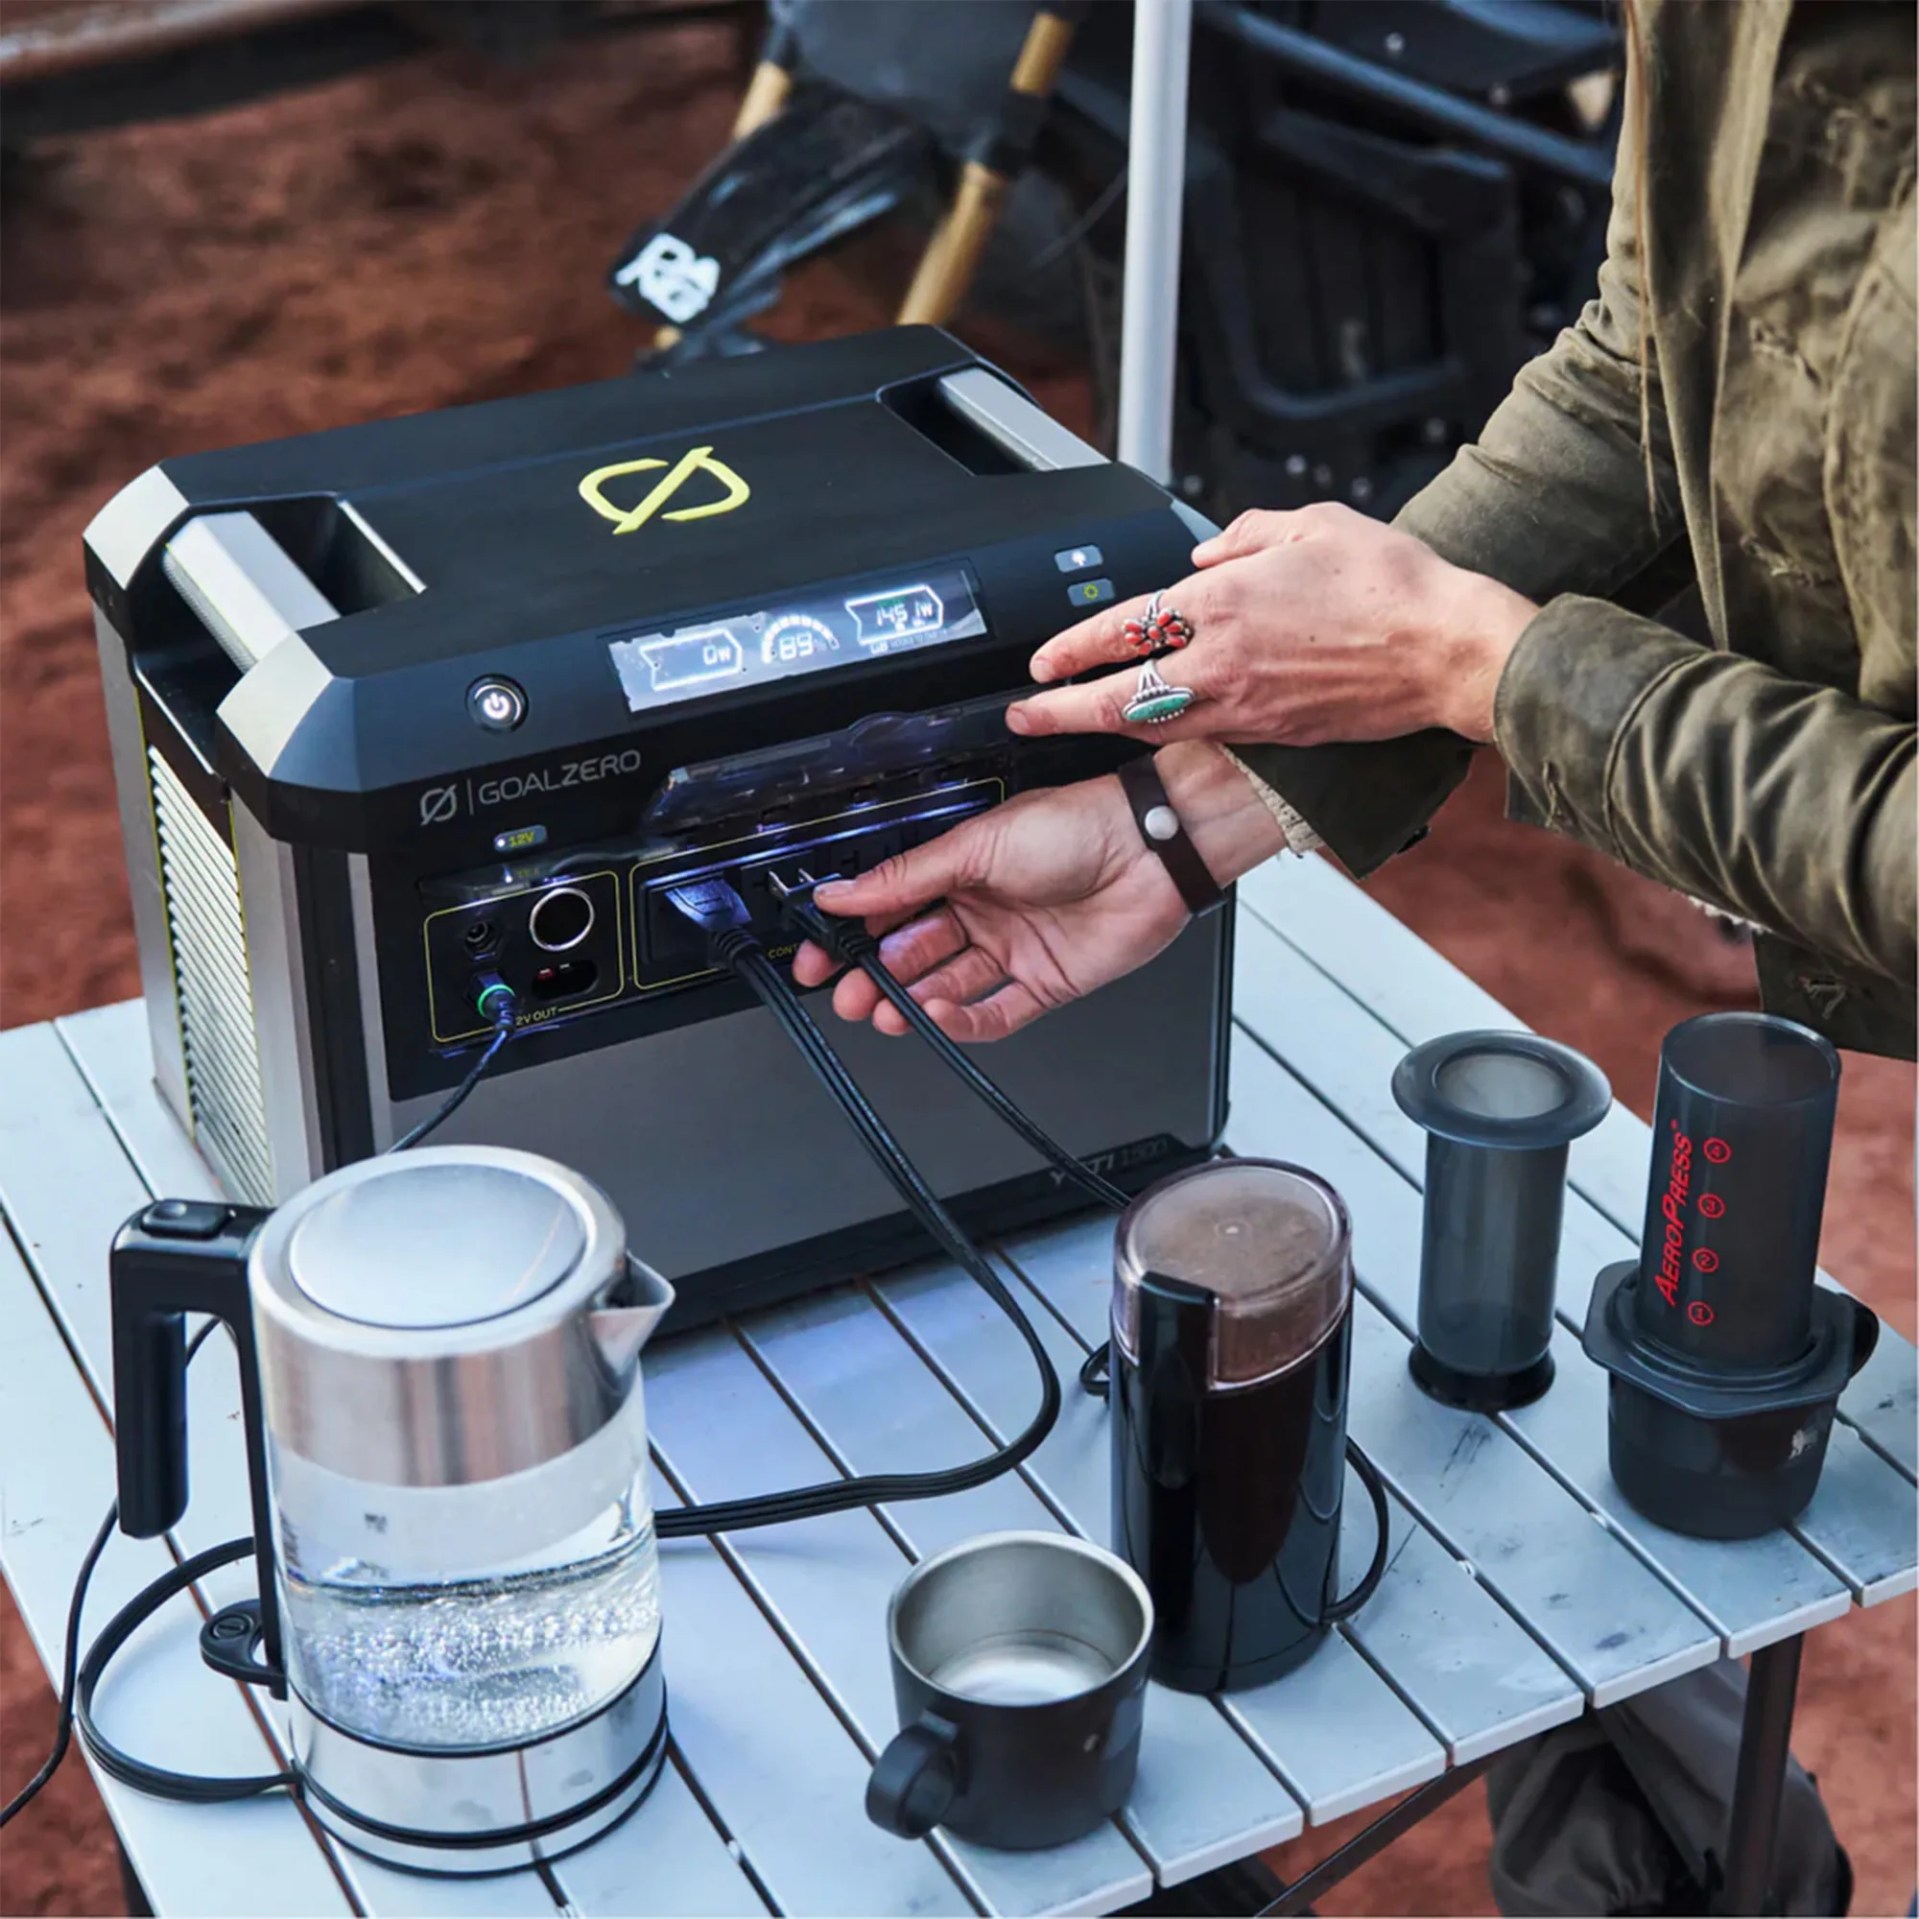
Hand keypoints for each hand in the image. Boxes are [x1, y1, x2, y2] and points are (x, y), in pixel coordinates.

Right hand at [793, 744, 1285, 1040]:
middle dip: (874, 976)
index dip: (853, 933)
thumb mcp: (974, 845)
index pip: (891, 908)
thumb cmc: (1076, 825)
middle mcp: (983, 911)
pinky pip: (995, 1013)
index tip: (819, 955)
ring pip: (947, 986)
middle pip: (913, 954)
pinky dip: (964, 1020)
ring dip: (911, 1001)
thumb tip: (841, 890)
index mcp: (960, 869)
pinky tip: (938, 1016)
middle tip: (848, 994)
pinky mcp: (1044, 983)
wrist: (1149, 849)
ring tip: (885, 1010)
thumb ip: (905, 877)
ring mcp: (1012, 949)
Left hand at [1009, 503, 1536, 749]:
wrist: (1447, 651)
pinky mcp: (1274, 735)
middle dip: (1062, 710)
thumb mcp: (1312, 524)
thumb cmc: (1393, 586)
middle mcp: (1224, 662)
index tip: (1040, 659)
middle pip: (1118, 697)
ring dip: (1105, 728)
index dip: (1072, 647)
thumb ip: (1247, 534)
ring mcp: (1247, 706)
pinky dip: (1162, 733)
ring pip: (1152, 726)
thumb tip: (1210, 549)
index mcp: (1224, 602)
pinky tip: (1150, 728)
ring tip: (1070, 725)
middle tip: (1025, 716)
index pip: (1124, 627)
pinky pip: (1200, 735)